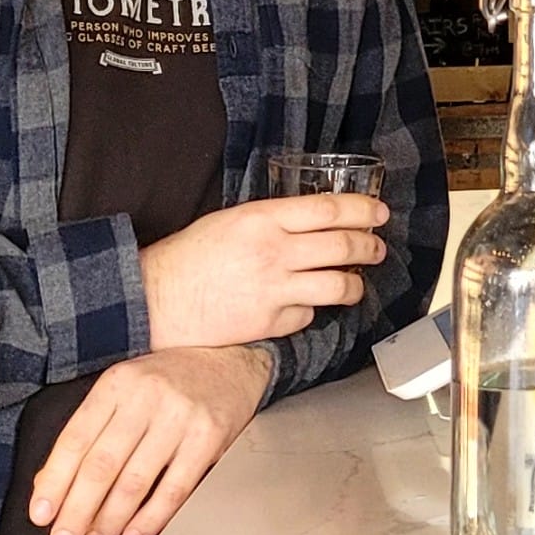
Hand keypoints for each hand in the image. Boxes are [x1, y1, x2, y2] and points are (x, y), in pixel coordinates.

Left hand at [28, 343, 266, 534]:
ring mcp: (179, 416)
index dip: (54, 482)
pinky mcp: (208, 437)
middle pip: (102, 464)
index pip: (76, 438)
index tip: (41, 515)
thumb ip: (88, 432)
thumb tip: (49, 485)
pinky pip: (173, 489)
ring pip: (135, 481)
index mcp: (118, 382)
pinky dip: (150, 519)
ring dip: (110, 520)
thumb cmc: (167, 380)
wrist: (230, 358)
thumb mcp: (123, 390)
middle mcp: (147, 395)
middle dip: (77, 510)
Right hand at [140, 195, 387, 350]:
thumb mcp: (233, 218)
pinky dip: (310, 312)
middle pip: (342, 247)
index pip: (330, 208)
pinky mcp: (266, 325)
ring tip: (357, 283)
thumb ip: (273, 219)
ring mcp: (273, 291)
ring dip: (354, 285)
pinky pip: (305, 317)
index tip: (379, 213)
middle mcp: (275, 252)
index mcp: (265, 218)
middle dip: (369, 247)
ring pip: (335, 287)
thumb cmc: (190, 255)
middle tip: (377, 248)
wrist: (155, 300)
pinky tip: (307, 307)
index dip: (362, 210)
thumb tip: (312, 220)